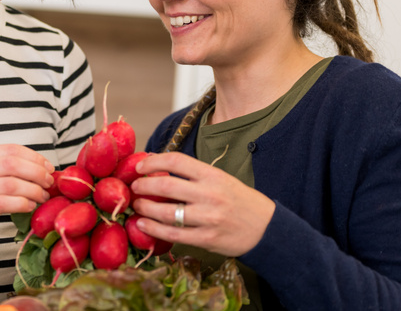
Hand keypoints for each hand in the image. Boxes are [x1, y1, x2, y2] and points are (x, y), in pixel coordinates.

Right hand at [0, 144, 54, 254]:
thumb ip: (0, 169)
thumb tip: (38, 168)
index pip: (11, 149)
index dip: (34, 157)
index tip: (48, 167)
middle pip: (14, 164)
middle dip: (37, 172)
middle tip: (49, 182)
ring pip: (12, 183)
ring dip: (33, 190)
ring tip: (42, 196)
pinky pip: (5, 203)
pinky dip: (23, 204)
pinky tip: (30, 207)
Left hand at [129, 152, 275, 256]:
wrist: (266, 228)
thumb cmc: (240, 201)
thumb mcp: (221, 179)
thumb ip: (194, 176)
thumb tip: (159, 168)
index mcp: (213, 175)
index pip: (176, 161)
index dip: (153, 162)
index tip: (140, 167)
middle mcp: (210, 194)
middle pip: (166, 186)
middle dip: (143, 186)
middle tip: (134, 187)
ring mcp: (208, 218)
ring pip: (166, 213)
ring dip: (145, 208)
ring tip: (137, 205)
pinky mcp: (206, 239)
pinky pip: (173, 235)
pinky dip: (153, 230)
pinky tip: (143, 225)